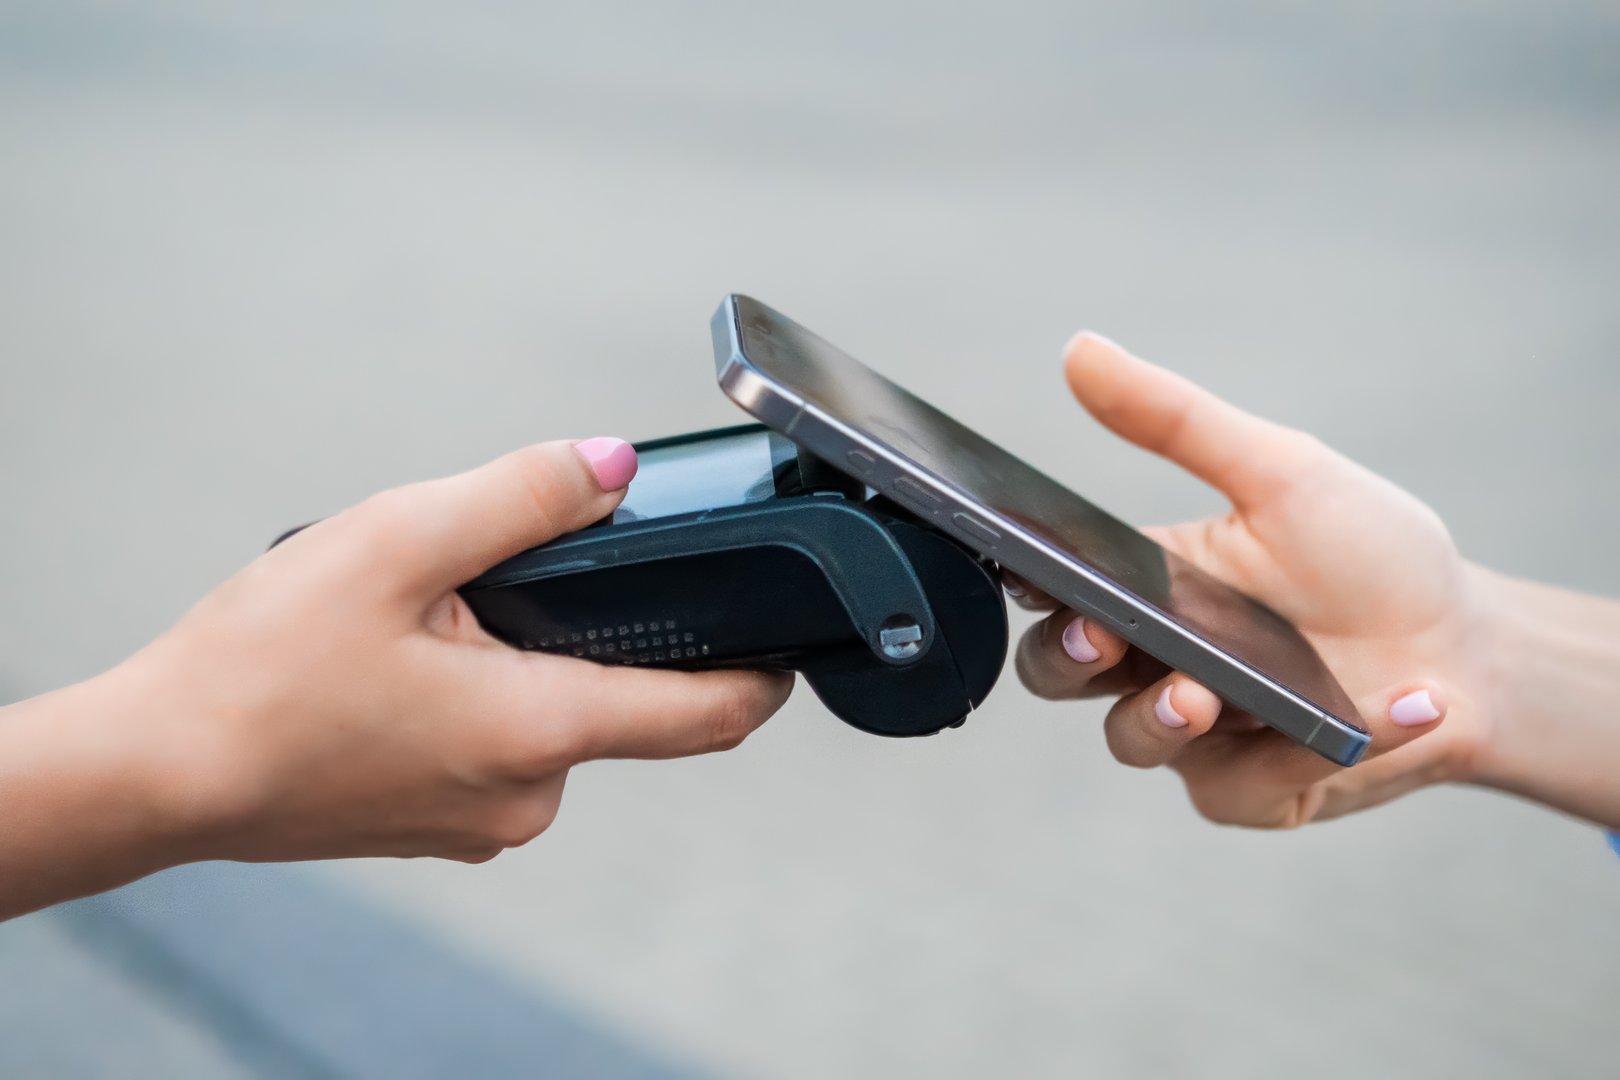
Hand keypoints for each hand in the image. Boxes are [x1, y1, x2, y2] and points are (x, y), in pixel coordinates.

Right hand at [89, 438, 790, 867]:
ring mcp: (482, 819)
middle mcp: (527, 795)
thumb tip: (613, 465)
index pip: (709, 717)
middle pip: (619, 698)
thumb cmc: (259, 671)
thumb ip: (522, 498)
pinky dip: (482, 694)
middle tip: (505, 580)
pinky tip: (404, 663)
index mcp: (541, 731)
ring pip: (551, 717)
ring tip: (427, 620)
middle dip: (589, 630)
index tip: (792, 645)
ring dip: (522, 659)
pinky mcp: (440, 821)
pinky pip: (499, 745)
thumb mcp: (398, 543)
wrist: (157, 771)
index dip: (764, 678)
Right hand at [1016, 334, 1496, 827]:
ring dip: (1163, 718)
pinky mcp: (1253, 790)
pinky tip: (1383, 709)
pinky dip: (1301, 755)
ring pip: (1131, 738)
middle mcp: (1157, 659)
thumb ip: (1174, 419)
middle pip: (1059, 671)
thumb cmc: (1371, 557)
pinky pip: (1238, 787)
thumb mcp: (1279, 473)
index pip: (1056, 585)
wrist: (1472, 652)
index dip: (1028, 581)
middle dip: (1066, 658)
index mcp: (1149, 584)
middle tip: (1101, 636)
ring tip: (1209, 695)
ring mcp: (1199, 733)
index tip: (1027, 564)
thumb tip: (1080, 350)